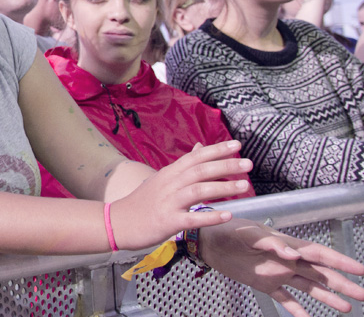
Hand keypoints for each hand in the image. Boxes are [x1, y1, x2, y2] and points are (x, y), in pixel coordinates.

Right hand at [110, 141, 252, 249]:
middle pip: (200, 170)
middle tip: (248, 164)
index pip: (195, 156)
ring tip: (244, 186)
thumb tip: (200, 147)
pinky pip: (192, 218)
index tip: (237, 145)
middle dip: (226, 165)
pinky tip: (227, 215)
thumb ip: (183, 165)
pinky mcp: (168, 222)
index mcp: (170, 173)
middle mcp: (170, 184)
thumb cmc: (143, 201)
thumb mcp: (162, 178)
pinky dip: (210, 216)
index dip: (216, 149)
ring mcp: (169, 202)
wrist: (118, 221)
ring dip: (223, 187)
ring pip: (198, 190)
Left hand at [201, 218, 363, 316]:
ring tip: (347, 308)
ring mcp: (278, 273)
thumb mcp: (249, 234)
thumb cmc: (227, 231)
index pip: (320, 254)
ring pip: (310, 287)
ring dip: (328, 297)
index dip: (342, 262)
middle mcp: (287, 260)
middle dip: (344, 283)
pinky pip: (286, 299)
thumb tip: (293, 255)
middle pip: (322, 273)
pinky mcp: (265, 283)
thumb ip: (272, 243)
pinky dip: (298, 310)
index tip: (361, 271)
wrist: (207, 241)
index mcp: (286, 245)